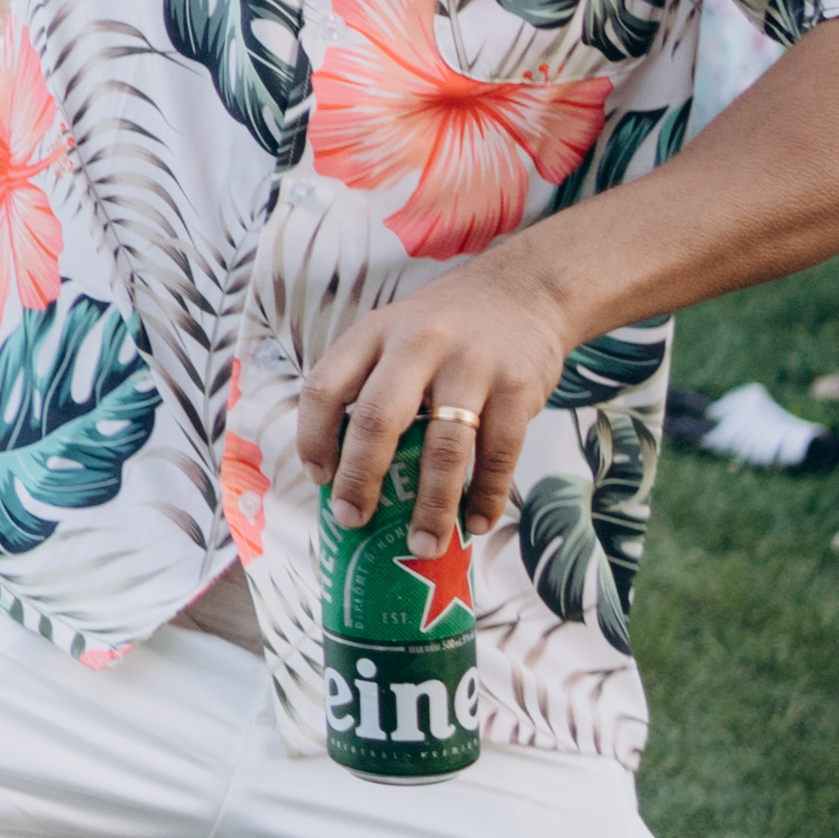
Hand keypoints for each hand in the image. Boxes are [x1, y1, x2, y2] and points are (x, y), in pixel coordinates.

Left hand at [289, 242, 574, 554]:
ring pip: (443, 447)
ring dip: (431, 506)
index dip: (313, 437)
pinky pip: (498, 455)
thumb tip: (341, 470)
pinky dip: (485, 496)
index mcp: (375, 332)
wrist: (525, 291)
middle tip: (353, 520)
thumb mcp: (393, 332)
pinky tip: (474, 523)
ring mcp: (471, 366)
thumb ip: (367, 382)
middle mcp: (418, 344)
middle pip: (377, 418)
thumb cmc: (443, 328)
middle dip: (361, 478)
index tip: (319, 479)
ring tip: (421, 546)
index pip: (325, 386)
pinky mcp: (517, 388)